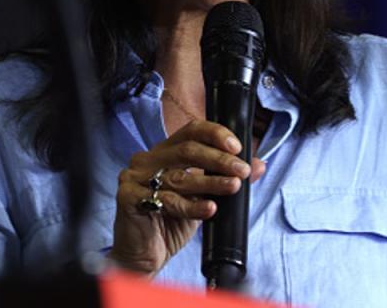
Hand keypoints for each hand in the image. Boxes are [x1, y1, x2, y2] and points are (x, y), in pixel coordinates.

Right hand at [108, 120, 265, 276]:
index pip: (190, 131)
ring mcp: (134, 177)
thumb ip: (225, 179)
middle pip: (186, 150)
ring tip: (233, 187)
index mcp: (165, 152)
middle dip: (218, 160)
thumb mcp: (204, 197)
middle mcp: (148, 159)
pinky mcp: (128, 197)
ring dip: (211, 183)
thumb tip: (258, 165)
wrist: (144, 256)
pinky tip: (209, 208)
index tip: (237, 147)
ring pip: (179, 176)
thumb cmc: (171, 222)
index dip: (215, 135)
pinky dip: (192, 206)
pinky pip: (165, 200)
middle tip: (241, 171)